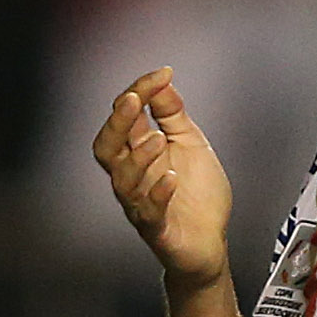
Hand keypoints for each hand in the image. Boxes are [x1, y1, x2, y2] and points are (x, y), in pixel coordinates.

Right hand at [93, 67, 234, 287]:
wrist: (210, 242)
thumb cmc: (197, 195)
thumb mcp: (190, 144)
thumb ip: (174, 115)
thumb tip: (163, 81)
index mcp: (139, 152)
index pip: (126, 117)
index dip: (139, 92)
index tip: (162, 74)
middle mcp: (133, 176)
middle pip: (106, 147)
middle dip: (117, 122)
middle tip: (133, 100)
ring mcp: (141, 203)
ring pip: (122, 180)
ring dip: (138, 157)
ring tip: (160, 140)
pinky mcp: (156, 228)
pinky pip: (148, 212)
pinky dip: (158, 193)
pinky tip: (171, 178)